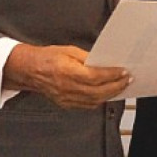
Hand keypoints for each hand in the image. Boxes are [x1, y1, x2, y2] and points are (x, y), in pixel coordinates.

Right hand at [6, 44, 129, 108]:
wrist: (29, 70)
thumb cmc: (46, 58)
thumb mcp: (69, 50)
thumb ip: (87, 58)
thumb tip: (103, 62)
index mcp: (68, 72)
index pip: (96, 77)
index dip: (112, 75)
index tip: (123, 71)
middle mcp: (67, 88)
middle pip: (98, 92)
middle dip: (116, 86)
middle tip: (127, 80)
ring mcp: (66, 98)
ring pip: (94, 101)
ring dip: (110, 94)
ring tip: (120, 86)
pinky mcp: (65, 104)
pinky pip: (87, 105)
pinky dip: (99, 100)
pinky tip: (106, 94)